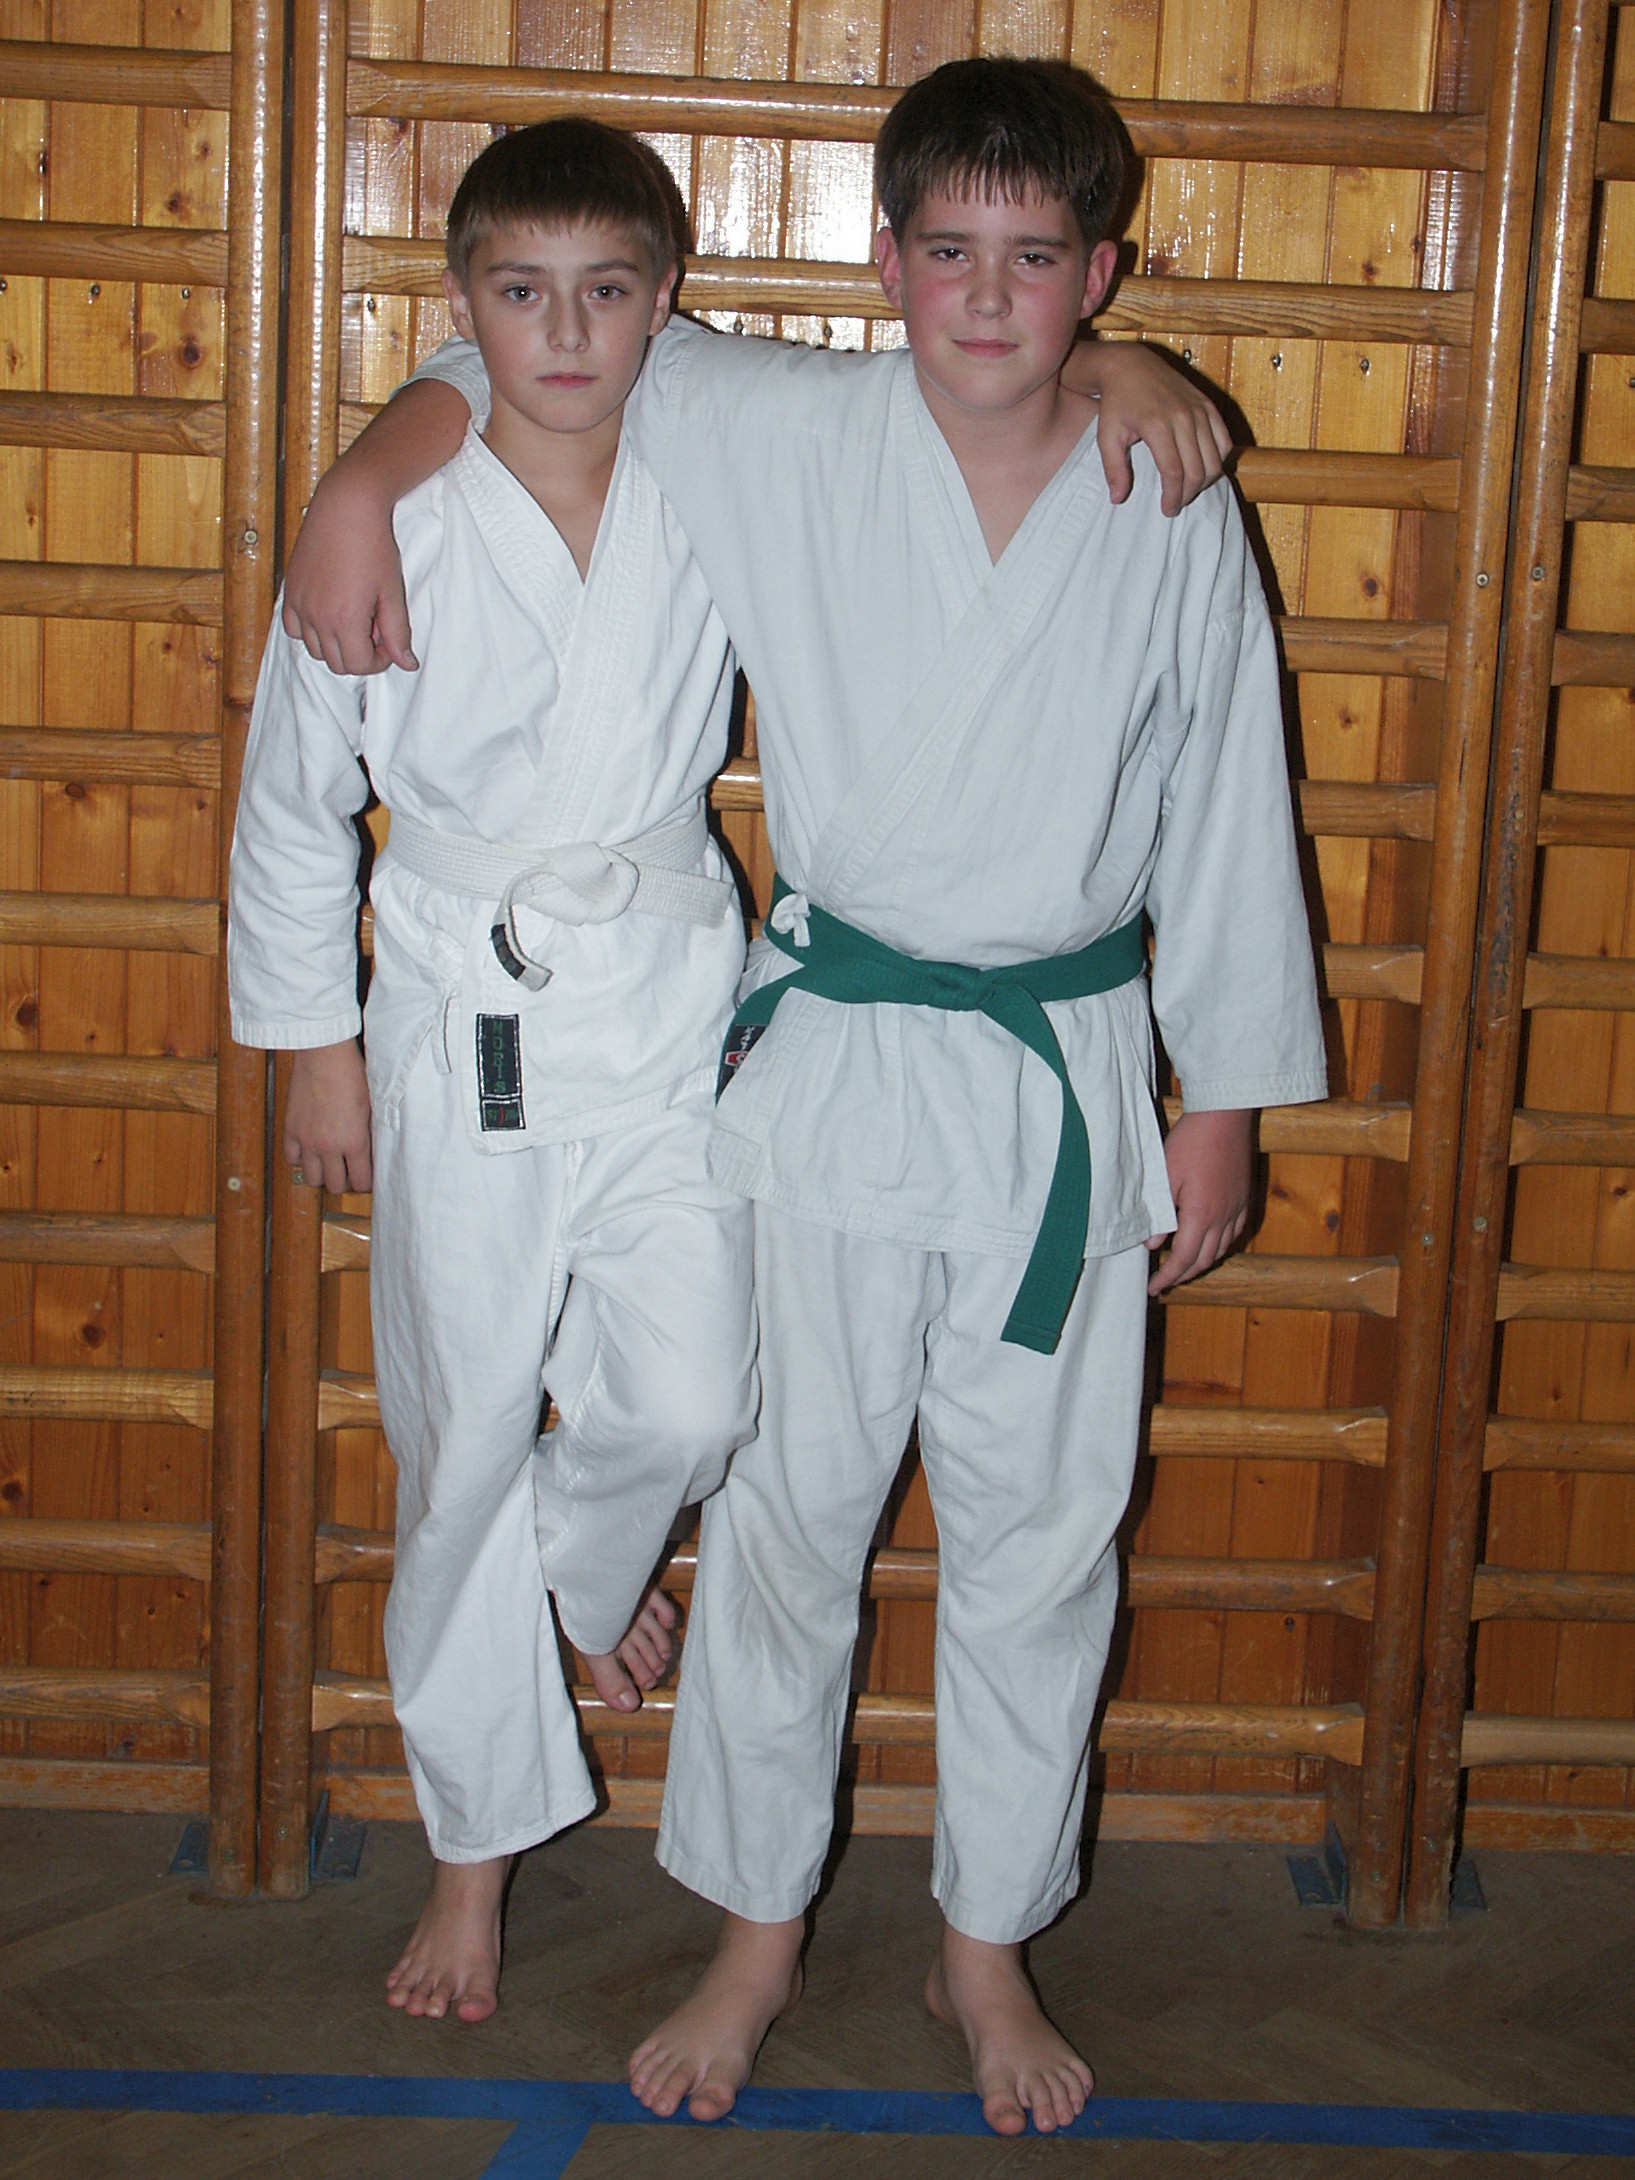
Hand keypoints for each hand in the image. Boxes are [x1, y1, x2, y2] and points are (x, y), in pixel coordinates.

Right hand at [280, 376, 469, 674]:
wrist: (346, 506)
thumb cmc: (374, 546)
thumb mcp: (392, 592)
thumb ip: (397, 633)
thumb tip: (406, 665)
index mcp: (345, 620)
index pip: (359, 666)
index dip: (378, 661)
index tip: (387, 642)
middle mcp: (316, 617)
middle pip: (337, 663)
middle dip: (358, 654)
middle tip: (374, 629)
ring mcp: (299, 604)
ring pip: (314, 649)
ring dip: (336, 644)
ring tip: (354, 618)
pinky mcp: (288, 590)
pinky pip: (293, 628)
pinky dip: (310, 630)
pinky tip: (327, 614)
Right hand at [284, 1040, 373, 1194]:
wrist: (324, 1054)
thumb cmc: (352, 1073)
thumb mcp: (373, 1106)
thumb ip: (371, 1134)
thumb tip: (373, 1151)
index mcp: (355, 1142)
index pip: (361, 1182)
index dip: (366, 1182)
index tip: (367, 1177)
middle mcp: (329, 1146)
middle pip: (335, 1185)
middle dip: (345, 1182)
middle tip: (349, 1171)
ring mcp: (307, 1140)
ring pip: (311, 1179)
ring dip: (321, 1174)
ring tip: (329, 1164)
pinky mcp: (291, 1129)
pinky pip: (291, 1159)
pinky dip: (300, 1159)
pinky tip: (310, 1150)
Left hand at [1066, 339, 1231, 514]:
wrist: (1131, 365)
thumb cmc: (1116, 403)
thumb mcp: (1107, 436)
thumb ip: (1113, 468)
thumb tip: (1118, 499)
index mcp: (1157, 425)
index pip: (1174, 472)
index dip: (1173, 496)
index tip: (1167, 510)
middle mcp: (1183, 416)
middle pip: (1198, 469)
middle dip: (1188, 494)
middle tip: (1176, 504)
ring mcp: (1199, 409)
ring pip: (1215, 458)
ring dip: (1205, 481)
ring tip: (1188, 489)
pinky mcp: (1208, 405)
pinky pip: (1224, 441)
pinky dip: (1218, 460)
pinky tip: (1204, 469)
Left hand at [1147, 1107, 1251, 1294]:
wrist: (1225, 1116)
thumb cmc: (1191, 1142)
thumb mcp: (1165, 1176)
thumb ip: (1159, 1213)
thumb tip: (1151, 1243)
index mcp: (1201, 1215)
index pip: (1183, 1259)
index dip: (1167, 1277)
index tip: (1154, 1287)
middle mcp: (1224, 1217)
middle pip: (1204, 1260)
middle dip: (1183, 1275)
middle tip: (1164, 1281)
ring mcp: (1237, 1208)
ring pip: (1221, 1250)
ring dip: (1201, 1263)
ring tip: (1182, 1266)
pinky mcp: (1245, 1198)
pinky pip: (1233, 1234)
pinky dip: (1218, 1247)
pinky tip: (1208, 1243)